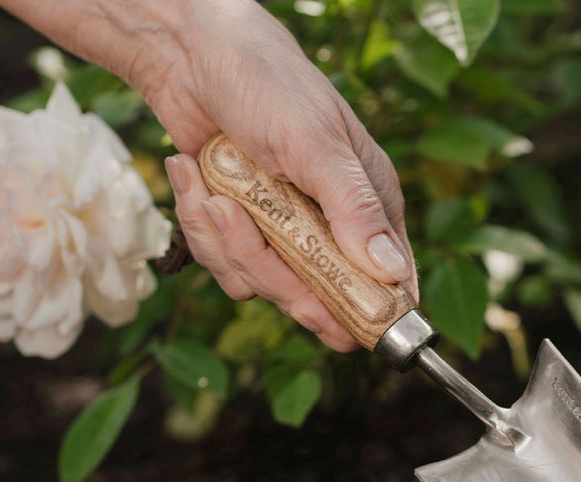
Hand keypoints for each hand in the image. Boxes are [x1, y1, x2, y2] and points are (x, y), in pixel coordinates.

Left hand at [138, 0, 416, 351]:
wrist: (189, 56)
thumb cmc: (268, 84)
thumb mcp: (316, 144)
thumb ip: (354, 209)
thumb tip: (392, 274)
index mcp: (367, 208)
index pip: (385, 283)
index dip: (365, 313)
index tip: (337, 326)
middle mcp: (330, 229)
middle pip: (320, 300)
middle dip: (278, 279)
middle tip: (249, 234)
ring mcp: (284, 236)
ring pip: (265, 287)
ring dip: (228, 246)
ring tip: (214, 191)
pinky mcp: (243, 233)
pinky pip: (226, 267)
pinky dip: (202, 232)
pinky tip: (196, 184)